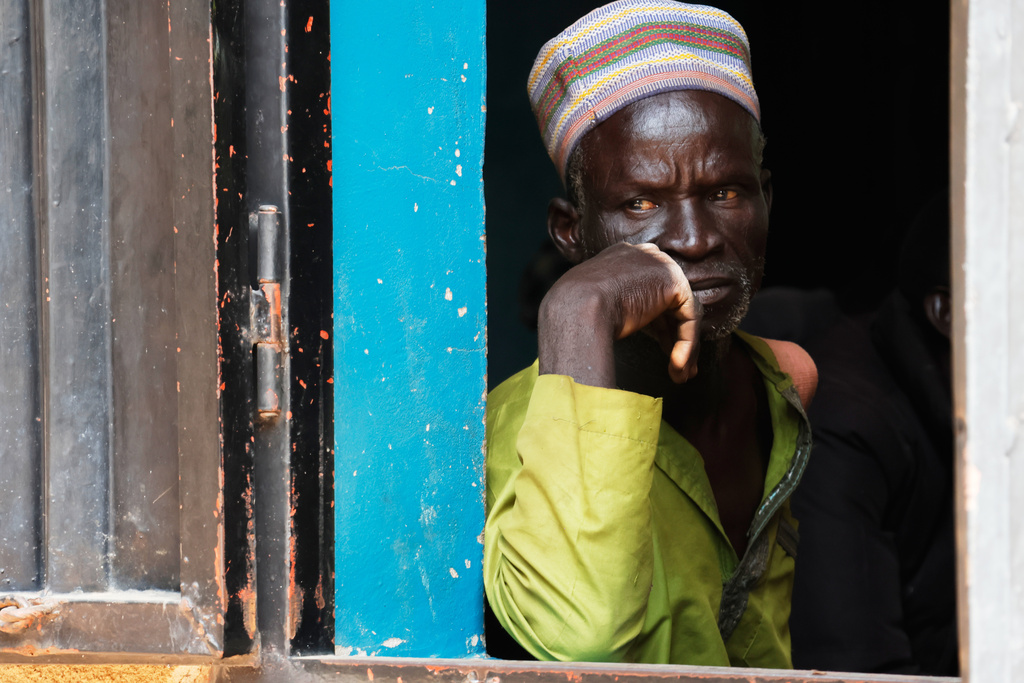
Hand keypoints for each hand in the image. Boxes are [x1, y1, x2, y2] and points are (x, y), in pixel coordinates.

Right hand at [537, 242, 700, 387]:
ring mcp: (661, 265)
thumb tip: (620, 328)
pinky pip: (688, 317)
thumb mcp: (593, 303)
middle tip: (679, 366)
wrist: (574, 308)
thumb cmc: (573, 313)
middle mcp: (645, 256)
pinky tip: (677, 365)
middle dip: (675, 337)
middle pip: (669, 302)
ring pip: (682, 313)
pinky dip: (686, 344)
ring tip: (680, 374)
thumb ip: (615, 306)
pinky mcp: (673, 282)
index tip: (661, 351)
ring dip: (684, 347)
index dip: (657, 325)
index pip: (650, 292)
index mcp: (623, 257)